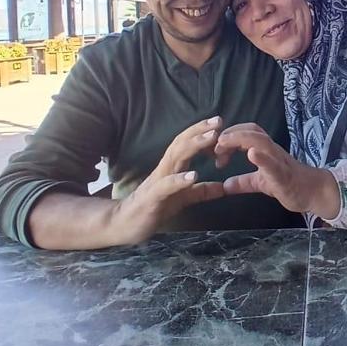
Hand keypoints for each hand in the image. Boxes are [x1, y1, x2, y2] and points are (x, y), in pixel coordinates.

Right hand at [112, 117, 226, 243]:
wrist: (124, 224)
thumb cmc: (154, 208)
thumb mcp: (182, 199)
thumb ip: (201, 192)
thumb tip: (222, 187)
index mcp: (172, 168)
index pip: (186, 143)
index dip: (201, 132)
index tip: (220, 122)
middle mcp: (164, 169)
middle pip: (181, 144)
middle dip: (200, 130)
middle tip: (218, 120)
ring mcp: (157, 182)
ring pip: (175, 158)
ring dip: (194, 146)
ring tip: (211, 138)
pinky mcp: (152, 197)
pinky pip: (166, 186)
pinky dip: (179, 179)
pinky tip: (193, 175)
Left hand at [215, 124, 339, 219]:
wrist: (314, 193)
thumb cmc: (289, 184)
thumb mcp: (260, 183)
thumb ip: (243, 182)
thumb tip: (224, 186)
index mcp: (266, 150)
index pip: (246, 132)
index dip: (229, 135)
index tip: (214, 150)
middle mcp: (272, 151)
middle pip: (252, 131)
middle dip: (231, 134)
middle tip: (214, 148)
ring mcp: (278, 161)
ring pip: (261, 142)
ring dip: (240, 139)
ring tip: (224, 143)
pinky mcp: (284, 176)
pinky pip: (273, 164)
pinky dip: (262, 158)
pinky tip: (251, 154)